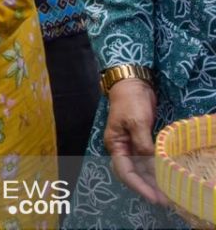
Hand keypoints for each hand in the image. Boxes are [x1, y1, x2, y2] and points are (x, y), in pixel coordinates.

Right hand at [104, 78, 164, 204]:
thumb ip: (143, 143)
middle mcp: (122, 148)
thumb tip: (151, 162)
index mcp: (115, 144)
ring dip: (153, 181)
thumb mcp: (137, 121)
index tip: (154, 197)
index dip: (139, 186)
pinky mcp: (140, 141)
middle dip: (147, 187)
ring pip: (141, 169)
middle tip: (165, 200)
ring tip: (168, 193)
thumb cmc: (130, 101)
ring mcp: (131, 145)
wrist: (132, 83)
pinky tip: (166, 176)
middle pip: (133, 174)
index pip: (125, 171)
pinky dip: (156, 170)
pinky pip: (147, 161)